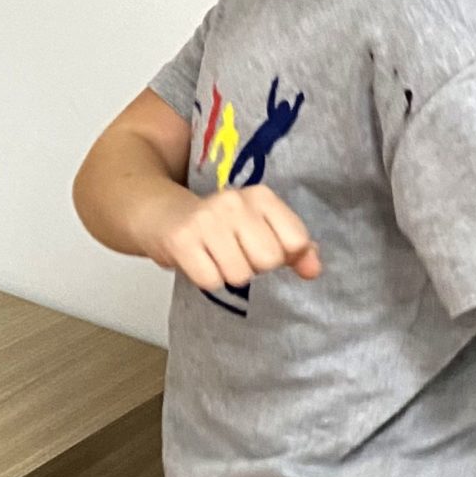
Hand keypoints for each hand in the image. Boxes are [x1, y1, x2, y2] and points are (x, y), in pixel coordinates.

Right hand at [151, 186, 321, 295]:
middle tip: (234, 253)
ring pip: (240, 274)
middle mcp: (235, 202)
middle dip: (254, 266)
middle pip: (269, 260)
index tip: (261, 248)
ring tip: (215, 257)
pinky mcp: (182, 240)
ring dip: (227, 274)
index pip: (296, 241)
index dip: (282, 255)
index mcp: (261, 196)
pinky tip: (199, 262)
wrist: (161, 215)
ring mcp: (207, 220)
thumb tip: (313, 270)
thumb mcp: (259, 227)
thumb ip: (293, 248)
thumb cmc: (217, 226)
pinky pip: (211, 280)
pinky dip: (206, 279)